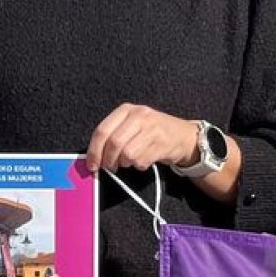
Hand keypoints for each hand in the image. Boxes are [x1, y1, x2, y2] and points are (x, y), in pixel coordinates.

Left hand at [85, 104, 210, 173]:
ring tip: (129, 161)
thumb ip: (112, 136)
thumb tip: (93, 158)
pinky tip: (144, 159)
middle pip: (114, 143)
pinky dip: (139, 165)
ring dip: (125, 163)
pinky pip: (141, 161)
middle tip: (110, 167)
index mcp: (126, 109)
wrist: (182, 135)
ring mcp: (152, 129)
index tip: (92, 165)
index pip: (102, 130)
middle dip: (109, 160)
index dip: (94, 151)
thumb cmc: (150, 131)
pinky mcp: (162, 143)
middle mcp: (139, 115)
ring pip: (127, 154)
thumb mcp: (131, 124)